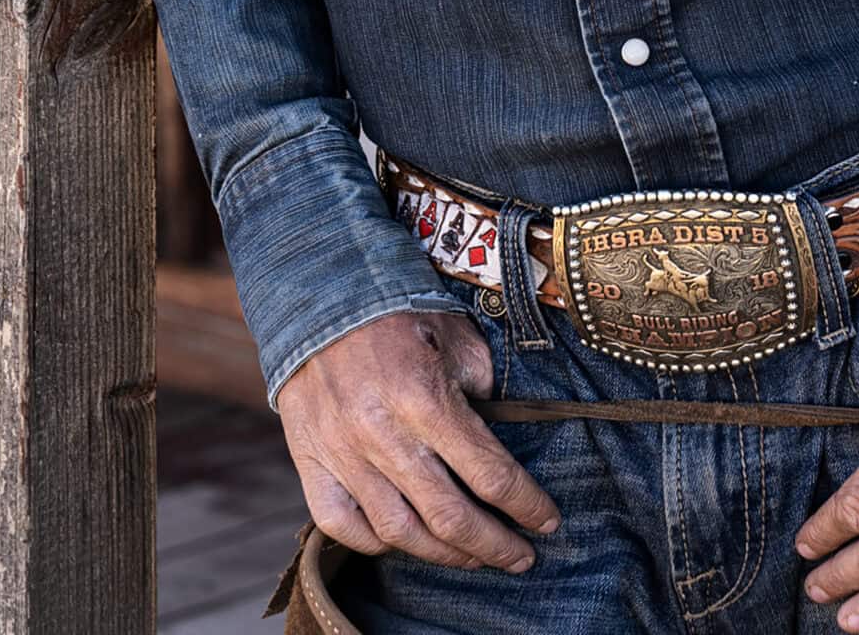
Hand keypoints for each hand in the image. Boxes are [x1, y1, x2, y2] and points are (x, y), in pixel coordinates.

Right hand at [275, 306, 559, 572]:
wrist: (320, 300)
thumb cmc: (397, 313)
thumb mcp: (456, 335)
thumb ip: (480, 385)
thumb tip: (495, 432)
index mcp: (425, 399)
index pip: (490, 472)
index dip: (525, 505)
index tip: (547, 523)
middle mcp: (383, 436)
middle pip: (450, 516)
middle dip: (494, 545)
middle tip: (520, 558)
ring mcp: (343, 456)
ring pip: (400, 532)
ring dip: (445, 554)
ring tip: (473, 556)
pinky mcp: (311, 465)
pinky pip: (343, 527)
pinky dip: (377, 543)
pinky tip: (406, 541)